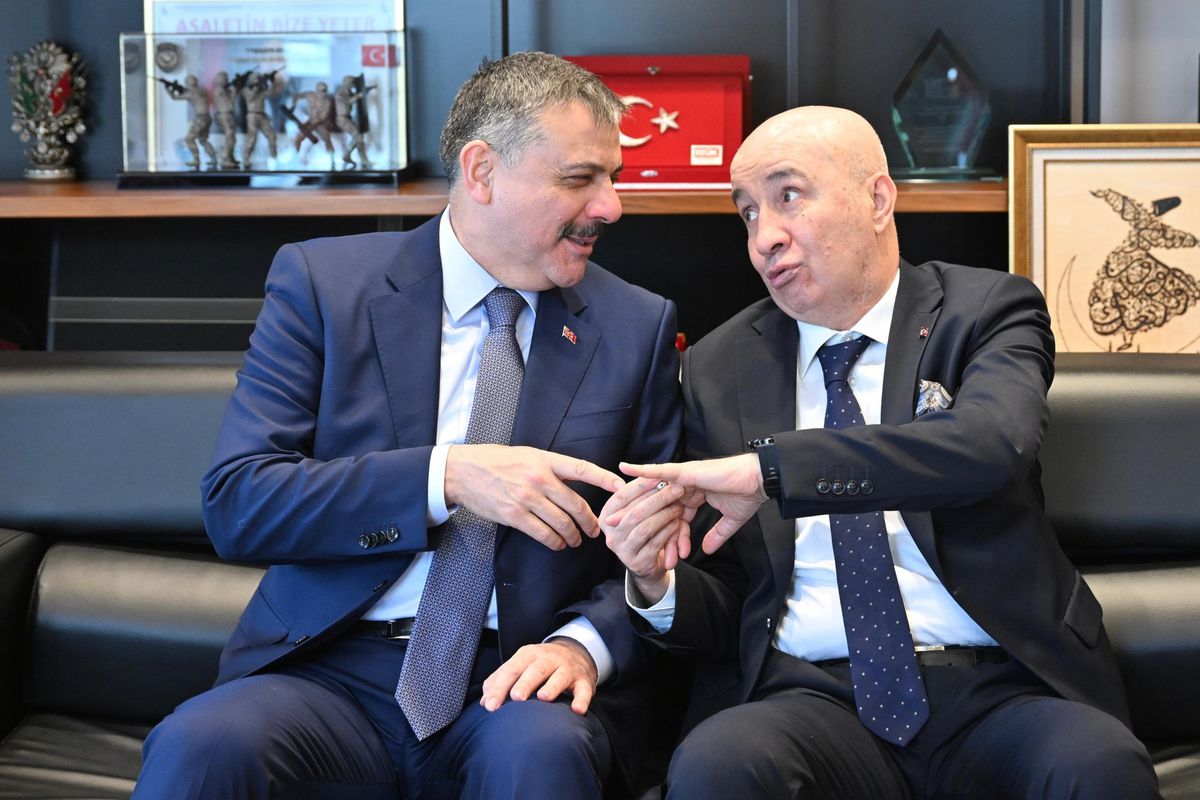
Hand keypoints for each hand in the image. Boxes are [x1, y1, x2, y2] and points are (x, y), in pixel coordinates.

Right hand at [446, 445, 622, 550]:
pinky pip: (543, 534)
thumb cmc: (497, 462)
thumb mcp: (528, 456)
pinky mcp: (514, 515)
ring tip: (576, 540)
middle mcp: (539, 478)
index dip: (604, 478)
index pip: (582, 468)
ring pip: (562, 523)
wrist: (464, 471)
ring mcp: (527, 498)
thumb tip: (573, 483)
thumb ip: (551, 468)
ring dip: (573, 535)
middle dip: (590, 521)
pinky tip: (558, 544)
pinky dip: (555, 542)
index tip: (621, 487)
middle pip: (576, 505)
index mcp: (545, 460)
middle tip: (596, 530)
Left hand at [480, 639, 597, 714]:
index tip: (490, 706)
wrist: (576, 651)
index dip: (500, 688)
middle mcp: (548, 659)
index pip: (511, 670)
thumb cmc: (540, 665)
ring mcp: (567, 668)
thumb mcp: (521, 665)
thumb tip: (484, 700)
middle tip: (515, 697)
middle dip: (525, 683)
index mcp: (528, 655)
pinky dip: (582, 699)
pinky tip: (577, 710)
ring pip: (560, 676)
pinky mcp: (584, 680)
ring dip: (552, 687)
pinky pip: (584, 690)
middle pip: (535, 670)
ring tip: (543, 698)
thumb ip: (501, 680)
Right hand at [600, 477, 696, 603]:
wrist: (648, 563)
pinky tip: (678, 523)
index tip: (660, 475)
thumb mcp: (637, 510)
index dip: (640, 485)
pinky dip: (669, 531)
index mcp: (607, 516)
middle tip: (678, 489)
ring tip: (679, 507)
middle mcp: (610, 534)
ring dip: (665, 515)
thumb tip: (653, 471)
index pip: (621, 497)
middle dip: (659, 499)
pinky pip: (655, 543)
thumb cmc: (644, 529)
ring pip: (645, 528)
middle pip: (635, 512)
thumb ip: (640, 495)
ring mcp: (622, 550)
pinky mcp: (637, 563)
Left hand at [620, 454, 766, 553]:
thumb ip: (716, 534)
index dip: (669, 537)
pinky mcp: (686, 472)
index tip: (663, 557)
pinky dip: (643, 470)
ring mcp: (685, 477)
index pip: (675, 519)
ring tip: (615, 519)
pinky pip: (660, 472)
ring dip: (634, 506)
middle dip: (640, 523)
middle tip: (620, 536)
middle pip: (659, 507)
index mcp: (695, 495)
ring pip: (655, 494)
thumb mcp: (730, 521)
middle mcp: (686, 485)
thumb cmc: (748, 495)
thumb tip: (705, 550)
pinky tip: (626, 469)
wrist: (759, 481)